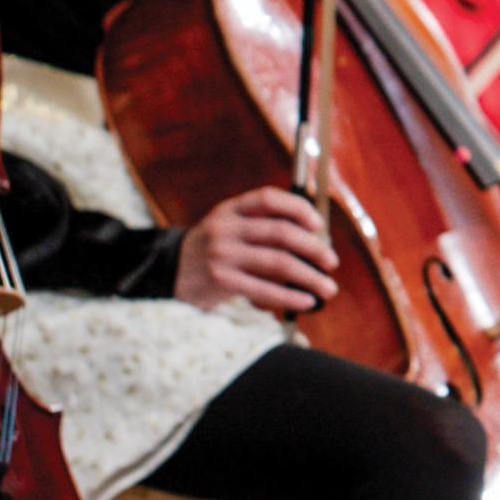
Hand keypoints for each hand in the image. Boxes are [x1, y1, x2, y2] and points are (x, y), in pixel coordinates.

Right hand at [174, 188, 339, 317]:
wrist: (168, 275)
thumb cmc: (211, 253)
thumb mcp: (228, 229)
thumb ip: (260, 227)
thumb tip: (314, 240)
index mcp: (230, 210)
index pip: (268, 198)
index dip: (298, 208)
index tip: (318, 224)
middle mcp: (225, 228)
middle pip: (280, 232)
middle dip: (314, 247)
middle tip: (332, 262)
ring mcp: (221, 254)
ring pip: (278, 262)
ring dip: (309, 276)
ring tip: (328, 288)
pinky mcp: (220, 280)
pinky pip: (263, 288)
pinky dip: (289, 296)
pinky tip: (306, 301)